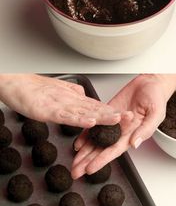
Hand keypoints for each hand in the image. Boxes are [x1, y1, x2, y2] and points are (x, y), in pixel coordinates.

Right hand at [1, 73, 119, 131]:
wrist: (14, 84)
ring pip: (85, 111)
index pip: (97, 107)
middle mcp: (71, 101)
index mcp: (73, 100)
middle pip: (96, 109)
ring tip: (117, 119)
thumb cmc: (31, 90)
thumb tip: (84, 97)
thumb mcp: (57, 94)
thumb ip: (72, 95)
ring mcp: (61, 105)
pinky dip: (79, 119)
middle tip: (131, 118)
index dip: (112, 112)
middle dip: (114, 115)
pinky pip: (67, 115)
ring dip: (102, 116)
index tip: (127, 117)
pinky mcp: (50, 110)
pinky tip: (90, 121)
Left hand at [72, 76, 169, 178]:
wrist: (150, 83)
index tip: (90, 169)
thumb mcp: (155, 113)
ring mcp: (112, 125)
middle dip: (87, 162)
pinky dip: (85, 135)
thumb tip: (135, 143)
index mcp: (132, 135)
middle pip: (101, 151)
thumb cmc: (156, 98)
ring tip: (73, 163)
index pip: (113, 151)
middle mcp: (120, 133)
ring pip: (95, 141)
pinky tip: (77, 144)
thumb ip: (146, 129)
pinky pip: (94, 126)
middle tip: (76, 172)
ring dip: (83, 153)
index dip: (101, 161)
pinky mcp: (106, 114)